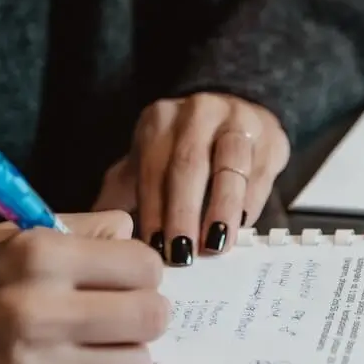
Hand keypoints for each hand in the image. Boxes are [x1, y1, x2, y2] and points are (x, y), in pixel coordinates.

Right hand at [0, 211, 167, 363]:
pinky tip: (74, 360)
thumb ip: (77, 228)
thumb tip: (131, 231)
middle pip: (151, 316)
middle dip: (148, 309)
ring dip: (131, 351)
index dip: (142, 267)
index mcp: (38, 254)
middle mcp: (40, 311)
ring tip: (107, 339)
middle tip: (127, 306)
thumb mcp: (9, 231)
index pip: (142, 264)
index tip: (127, 271)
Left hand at [94, 92, 289, 265]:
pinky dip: (250, 203)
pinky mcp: (271, 136)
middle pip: (189, 165)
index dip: (153, 208)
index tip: (152, 247)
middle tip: (181, 253)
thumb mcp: (146, 162)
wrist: (233, 111)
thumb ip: (121, 196)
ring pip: (230, 164)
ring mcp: (238, 120)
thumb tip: (92, 240)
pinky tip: (241, 228)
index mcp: (161, 119)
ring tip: (214, 244)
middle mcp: (199, 112)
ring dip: (222, 208)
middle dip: (184, 212)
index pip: (153, 165)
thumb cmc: (181, 150)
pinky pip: (260, 172)